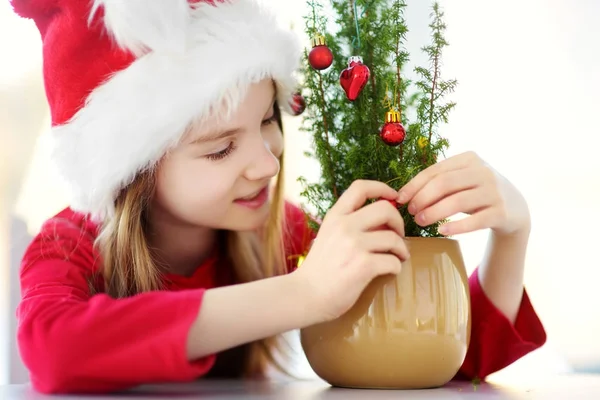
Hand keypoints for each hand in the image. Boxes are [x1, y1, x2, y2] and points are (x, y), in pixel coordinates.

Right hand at [293, 180, 409, 322]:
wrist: (305, 295)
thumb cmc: (319, 269)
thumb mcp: (328, 236)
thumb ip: (349, 225)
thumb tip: (382, 221)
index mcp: (335, 216)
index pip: (360, 187)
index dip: (382, 188)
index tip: (393, 197)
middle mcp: (344, 226)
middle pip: (386, 209)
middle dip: (399, 222)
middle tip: (399, 236)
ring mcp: (354, 245)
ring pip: (394, 238)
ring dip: (401, 249)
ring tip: (399, 257)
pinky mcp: (363, 266)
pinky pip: (393, 261)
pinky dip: (396, 267)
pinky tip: (390, 271)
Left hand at [397, 151, 530, 236]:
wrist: (515, 208)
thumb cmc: (476, 192)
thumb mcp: (461, 180)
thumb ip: (438, 182)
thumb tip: (402, 195)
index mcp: (469, 159)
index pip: (435, 170)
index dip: (414, 185)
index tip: (400, 199)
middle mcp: (484, 172)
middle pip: (444, 184)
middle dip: (423, 198)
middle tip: (411, 212)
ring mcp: (494, 192)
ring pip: (457, 202)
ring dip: (434, 213)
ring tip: (420, 221)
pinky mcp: (501, 212)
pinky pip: (475, 221)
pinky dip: (456, 227)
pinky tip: (442, 231)